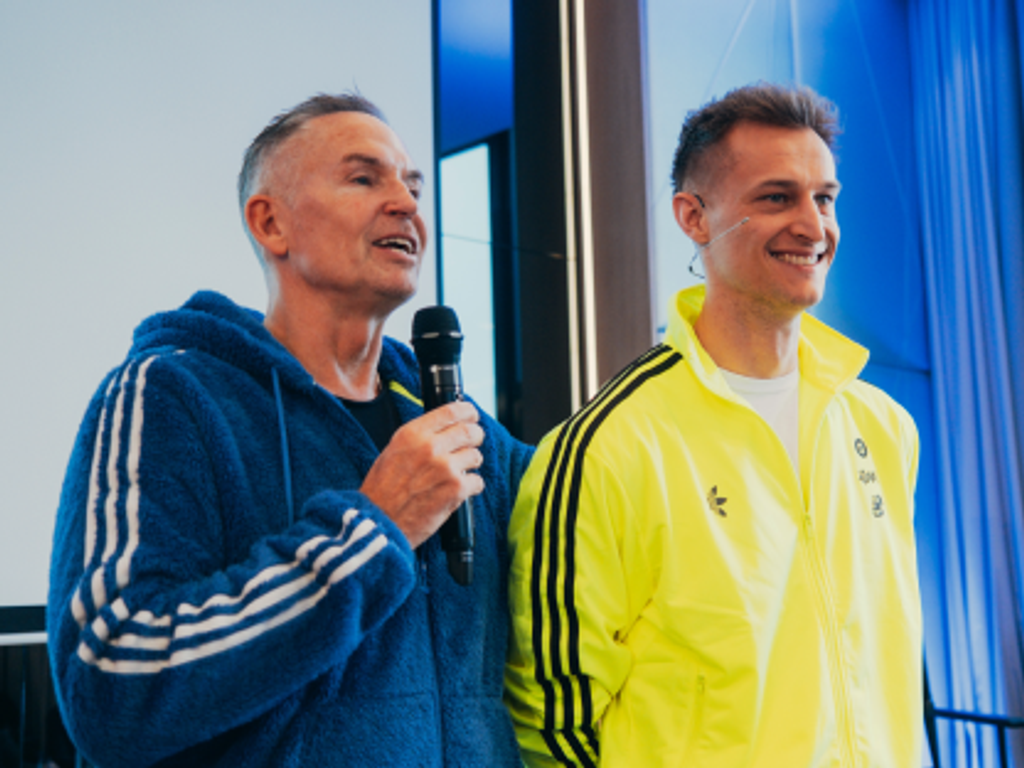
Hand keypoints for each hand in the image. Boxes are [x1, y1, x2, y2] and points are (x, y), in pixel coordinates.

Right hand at [360, 401, 484, 547]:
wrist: (381, 522)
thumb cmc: (382, 491)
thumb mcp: (392, 452)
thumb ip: (418, 438)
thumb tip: (443, 429)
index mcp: (412, 434)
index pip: (451, 411)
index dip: (468, 411)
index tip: (472, 415)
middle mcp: (430, 447)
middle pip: (469, 431)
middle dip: (475, 437)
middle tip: (473, 443)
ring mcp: (445, 467)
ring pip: (475, 456)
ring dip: (471, 464)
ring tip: (457, 473)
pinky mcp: (456, 489)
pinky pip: (477, 481)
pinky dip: (471, 487)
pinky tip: (457, 492)